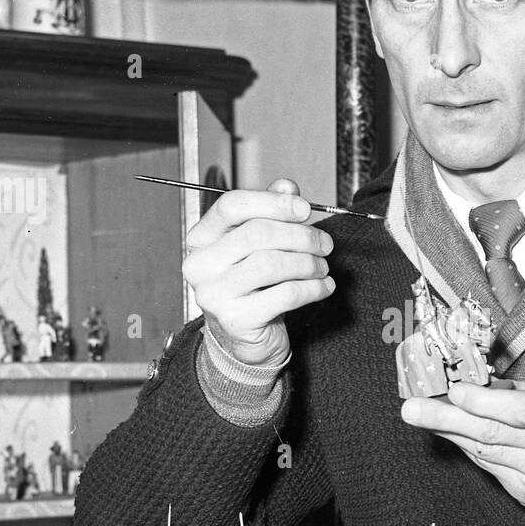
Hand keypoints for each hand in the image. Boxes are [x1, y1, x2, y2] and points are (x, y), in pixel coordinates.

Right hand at [182, 178, 334, 368]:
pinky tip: (323, 287)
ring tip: (322, 267)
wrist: (243, 339)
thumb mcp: (257, 246)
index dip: (272, 202)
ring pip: (271, 263)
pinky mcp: (236, 320)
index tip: (303, 208)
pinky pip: (285, 295)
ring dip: (308, 263)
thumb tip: (287, 186)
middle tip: (324, 243)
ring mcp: (214, 295)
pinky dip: (313, 288)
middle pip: (256, 234)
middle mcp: (201, 265)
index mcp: (202, 239)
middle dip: (299, 235)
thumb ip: (270, 213)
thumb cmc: (251, 287)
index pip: (232, 206)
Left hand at [400, 381, 524, 518]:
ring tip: (421, 416)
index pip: (520, 412)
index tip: (454, 392)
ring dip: (450, 432)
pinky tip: (451, 435)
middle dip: (447, 420)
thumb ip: (521, 391)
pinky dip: (469, 449)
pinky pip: (490, 467)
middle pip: (493, 433)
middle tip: (414, 409)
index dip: (482, 403)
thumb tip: (474, 382)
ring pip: (485, 451)